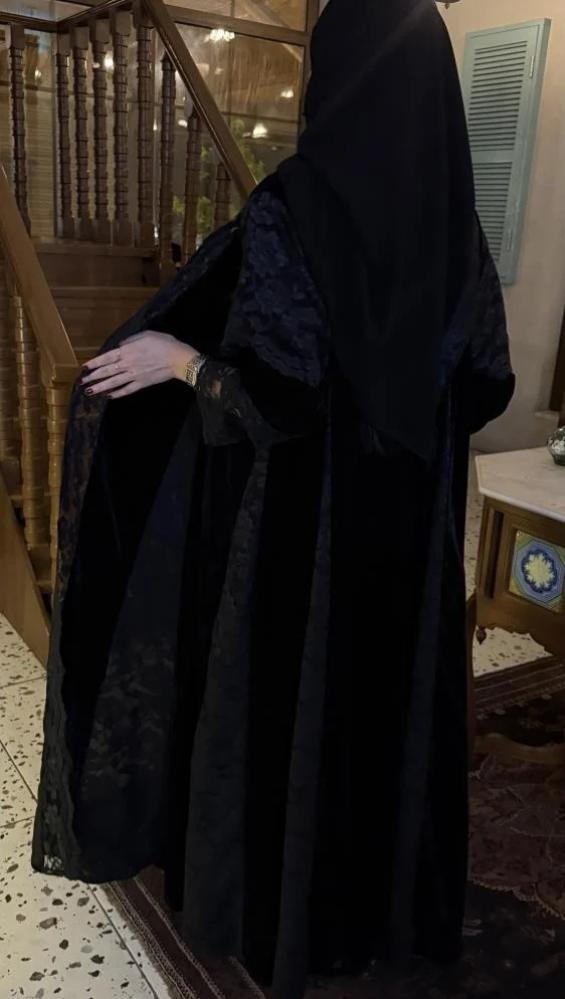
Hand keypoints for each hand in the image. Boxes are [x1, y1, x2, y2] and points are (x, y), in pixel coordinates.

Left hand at [81, 331, 197, 398]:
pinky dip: (118, 393)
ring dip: (101, 387)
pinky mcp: (142, 384)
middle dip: (94, 377)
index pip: (107, 358)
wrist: (178, 359)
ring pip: (114, 382)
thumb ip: (130, 341)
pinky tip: (110, 396)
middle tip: (82, 381)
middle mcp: (128, 364)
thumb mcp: (145, 335)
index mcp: (128, 351)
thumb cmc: (164, 343)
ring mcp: (134, 376)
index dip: (95, 363)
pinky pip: (127, 390)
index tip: (85, 367)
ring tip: (90, 392)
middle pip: (107, 371)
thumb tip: (120, 347)